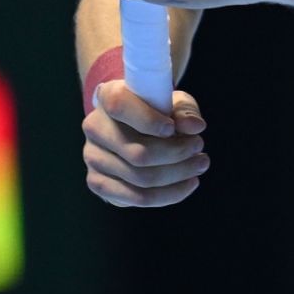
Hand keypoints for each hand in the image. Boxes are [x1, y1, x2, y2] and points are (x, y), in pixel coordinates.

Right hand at [81, 78, 208, 206]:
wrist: (132, 126)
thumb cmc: (155, 109)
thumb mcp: (172, 102)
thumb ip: (184, 111)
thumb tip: (194, 126)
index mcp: (106, 95)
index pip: (119, 106)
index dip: (148, 120)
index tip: (172, 128)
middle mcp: (94, 127)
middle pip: (137, 153)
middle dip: (177, 153)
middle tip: (199, 146)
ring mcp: (93, 157)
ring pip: (141, 178)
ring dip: (178, 174)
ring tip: (200, 164)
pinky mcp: (98, 183)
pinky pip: (137, 198)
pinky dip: (169, 194)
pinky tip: (188, 183)